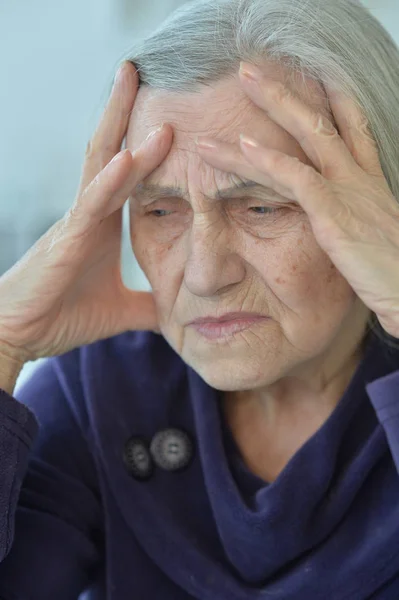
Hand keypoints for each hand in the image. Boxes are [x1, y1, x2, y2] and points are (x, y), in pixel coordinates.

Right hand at [0, 61, 172, 362]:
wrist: (22, 336)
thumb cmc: (62, 316)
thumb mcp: (120, 311)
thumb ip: (149, 305)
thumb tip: (179, 310)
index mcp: (103, 224)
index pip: (127, 174)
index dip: (147, 145)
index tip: (171, 116)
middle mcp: (89, 212)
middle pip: (109, 151)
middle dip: (124, 111)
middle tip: (139, 70)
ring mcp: (76, 221)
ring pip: (99, 162)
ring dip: (118, 123)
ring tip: (133, 81)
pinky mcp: (66, 239)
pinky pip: (90, 203)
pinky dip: (110, 180)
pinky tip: (129, 156)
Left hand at [196, 62, 398, 338]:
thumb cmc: (391, 273)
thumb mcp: (370, 236)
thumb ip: (351, 218)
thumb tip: (337, 221)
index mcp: (369, 183)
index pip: (353, 129)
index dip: (333, 100)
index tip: (313, 77)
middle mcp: (359, 178)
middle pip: (321, 120)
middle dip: (286, 92)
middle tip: (253, 70)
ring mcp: (346, 190)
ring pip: (304, 136)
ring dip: (271, 107)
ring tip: (242, 82)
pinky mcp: (333, 212)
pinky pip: (295, 177)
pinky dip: (267, 159)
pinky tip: (241, 144)